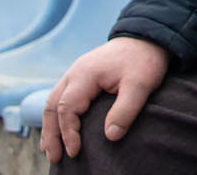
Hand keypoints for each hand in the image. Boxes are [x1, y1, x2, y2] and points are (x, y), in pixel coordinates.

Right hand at [42, 37, 171, 162]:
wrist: (147, 36)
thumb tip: (110, 136)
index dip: (68, 132)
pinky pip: (60, 98)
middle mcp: (74, 73)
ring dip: (50, 127)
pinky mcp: (81, 77)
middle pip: (52, 106)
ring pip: (52, 102)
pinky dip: (56, 117)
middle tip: (54, 158)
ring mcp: (75, 73)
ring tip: (49, 151)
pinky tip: (57, 131)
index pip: (67, 108)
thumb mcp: (141, 84)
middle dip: (51, 134)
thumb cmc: (144, 60)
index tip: (75, 152)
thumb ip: (125, 110)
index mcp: (85, 74)